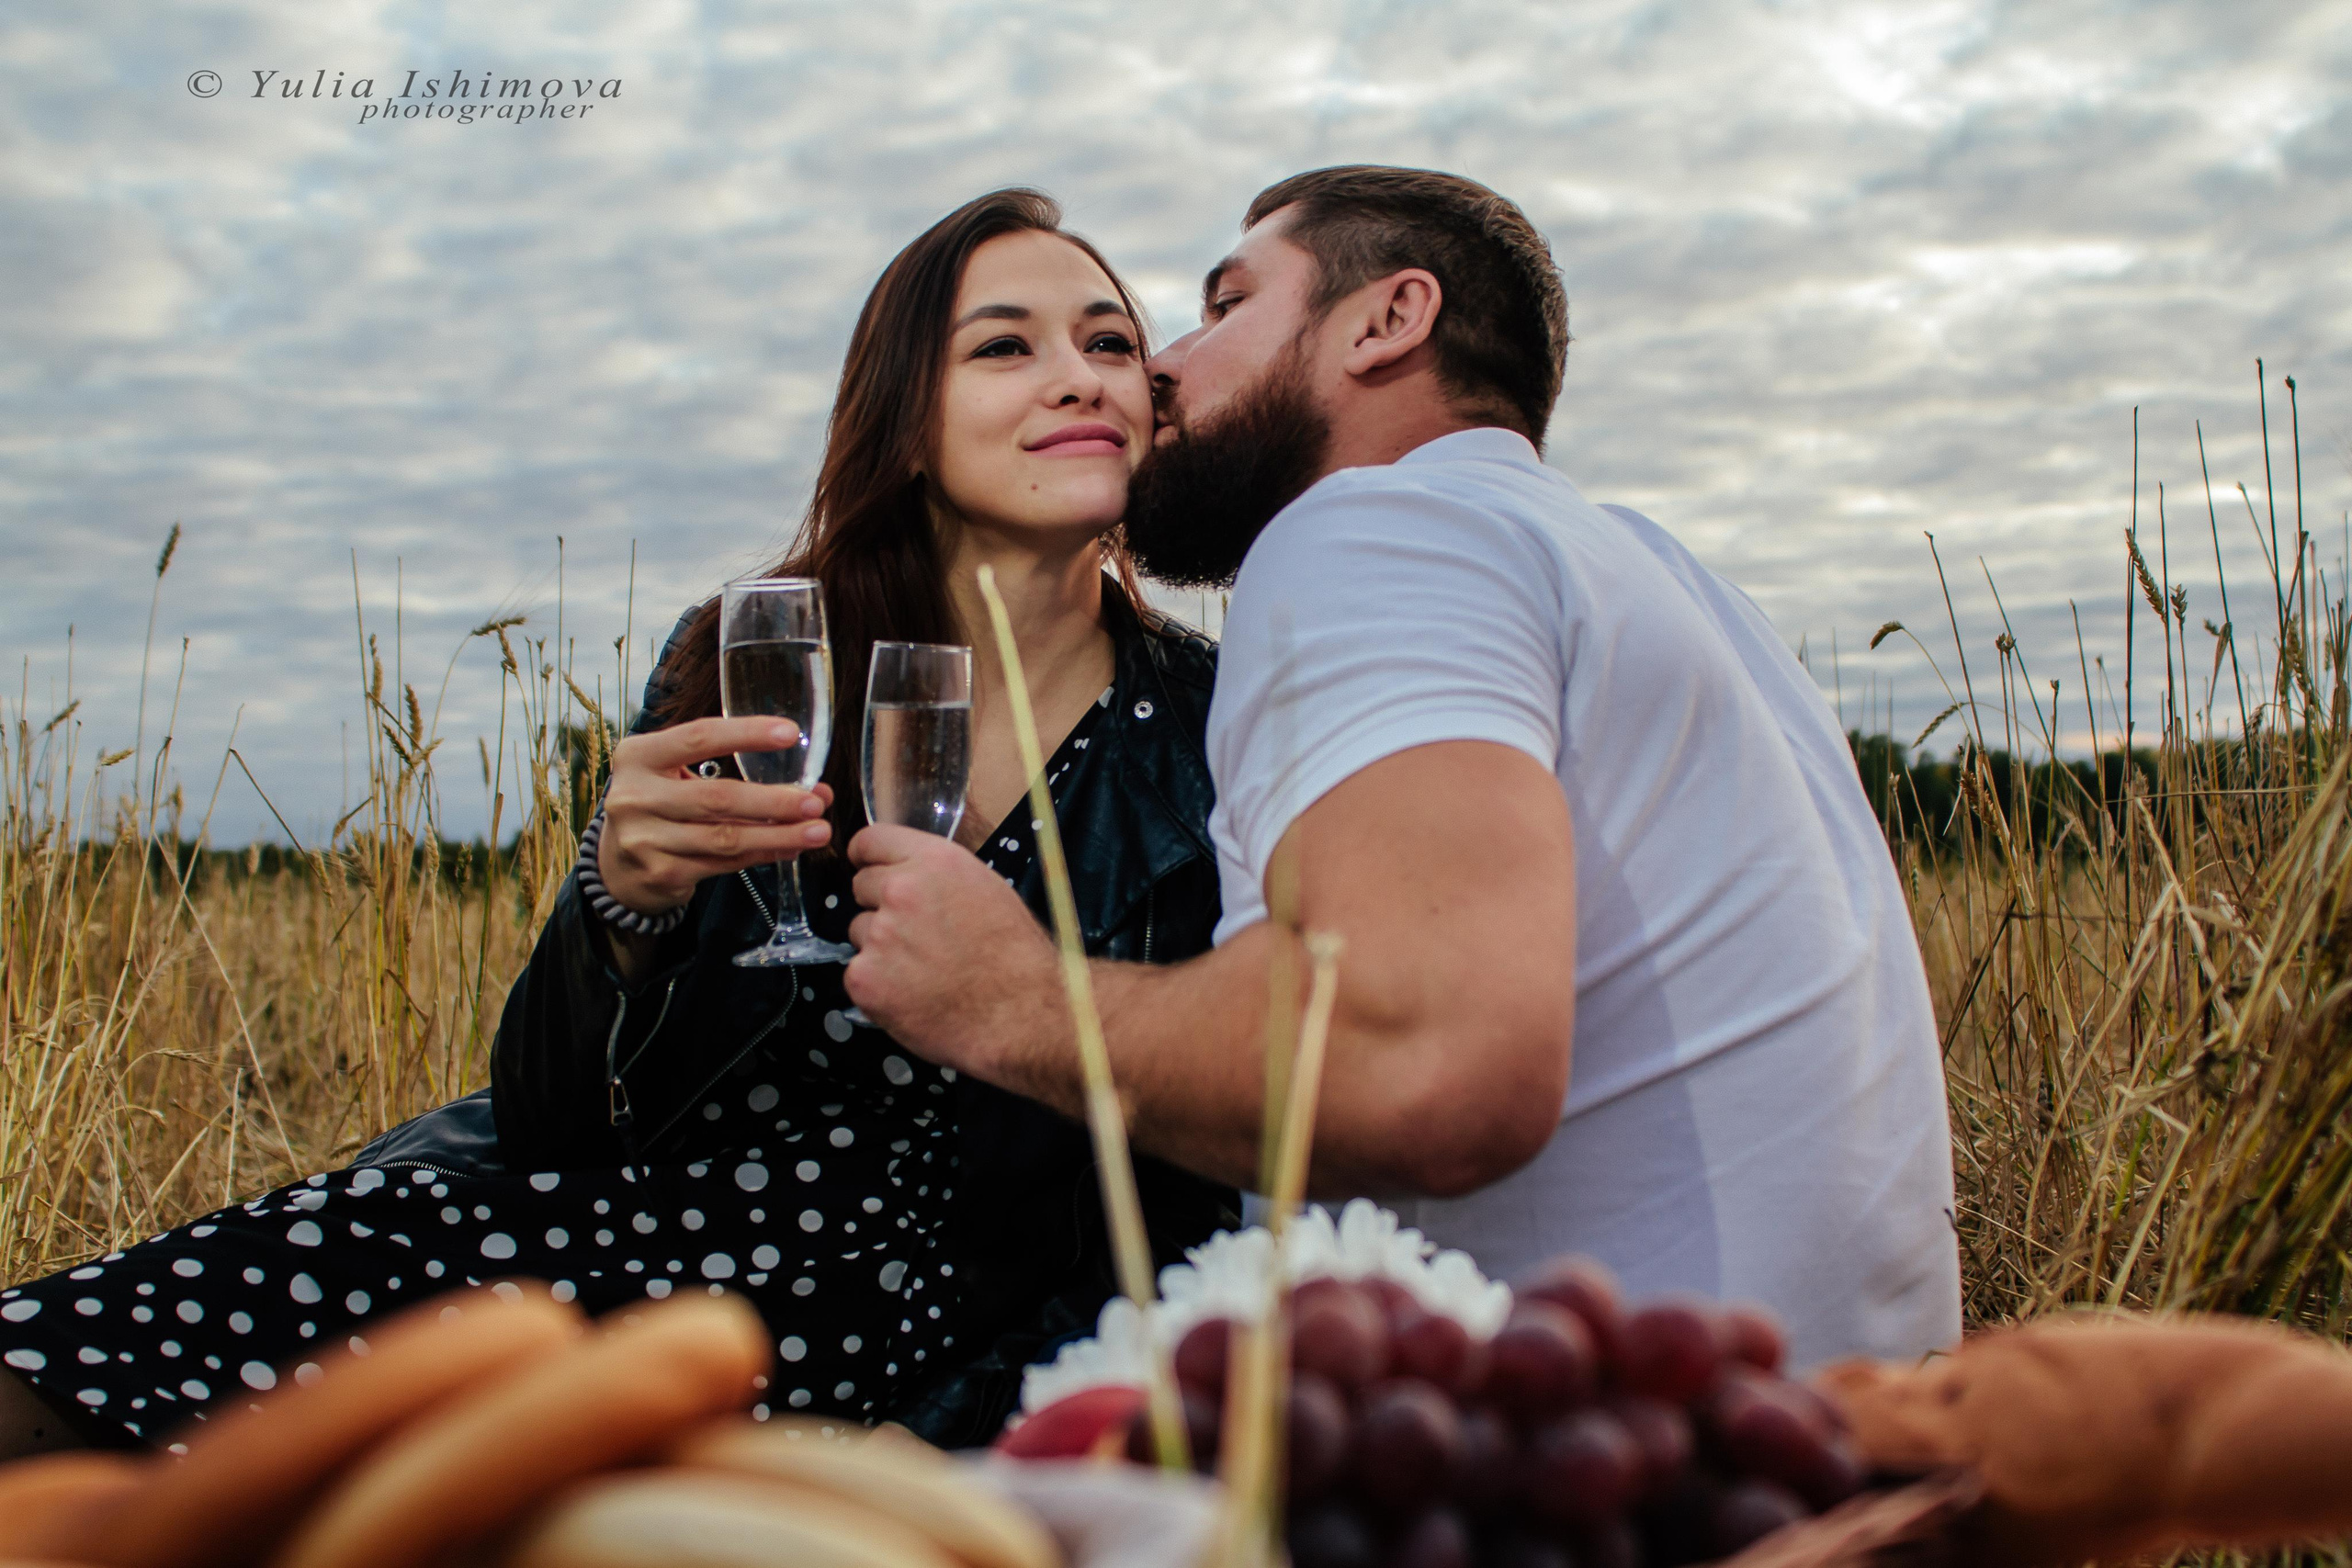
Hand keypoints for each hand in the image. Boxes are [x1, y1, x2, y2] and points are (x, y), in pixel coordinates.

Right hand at [598, 717, 833, 913]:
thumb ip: (729, 769)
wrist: (617, 864)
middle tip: (815, 801)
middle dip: (773, 801)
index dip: (746, 734)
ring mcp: (645, 839)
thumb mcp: (673, 774)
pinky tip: (789, 848)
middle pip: (717, 797)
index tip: (789, 733)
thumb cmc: (659, 805)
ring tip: (817, 831)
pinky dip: (762, 855)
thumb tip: (812, 785)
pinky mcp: (662, 874)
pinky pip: (724, 864)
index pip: (698, 737)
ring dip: (778, 835)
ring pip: (725, 837)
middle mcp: (635, 797)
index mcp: (638, 756)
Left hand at [844, 823, 1062, 1082]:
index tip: (872, 870)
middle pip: (861, 886)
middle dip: (880, 906)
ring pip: (860, 931)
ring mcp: (879, 935)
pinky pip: (858, 972)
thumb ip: (938, 875)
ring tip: (922, 970)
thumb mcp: (986, 890)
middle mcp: (901, 890)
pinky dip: (878, 985)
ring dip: (880, 947)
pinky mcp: (864, 979)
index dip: (870, 859)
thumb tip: (910, 874)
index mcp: (934, 861)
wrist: (1019, 1016)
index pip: (869, 841)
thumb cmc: (1014, 956)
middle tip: (916, 935)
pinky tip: (912, 995)